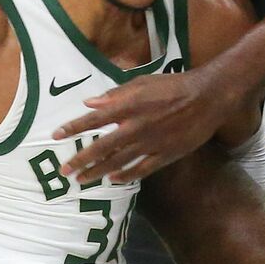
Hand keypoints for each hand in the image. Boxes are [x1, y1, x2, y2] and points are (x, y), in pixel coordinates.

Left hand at [55, 69, 240, 184]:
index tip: (56, 136)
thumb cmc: (173, 85)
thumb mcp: (142, 83)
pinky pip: (141, 169)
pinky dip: (126, 176)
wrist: (208, 97)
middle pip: (102, 147)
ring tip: (82, 180)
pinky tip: (113, 180)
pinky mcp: (165, 154)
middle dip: (81, 160)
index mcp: (129, 106)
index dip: (74, 128)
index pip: (94, 119)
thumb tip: (90, 102)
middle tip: (64, 171)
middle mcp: (136, 127)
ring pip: (118, 162)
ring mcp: (151, 144)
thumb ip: (115, 94)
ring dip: (98, 172)